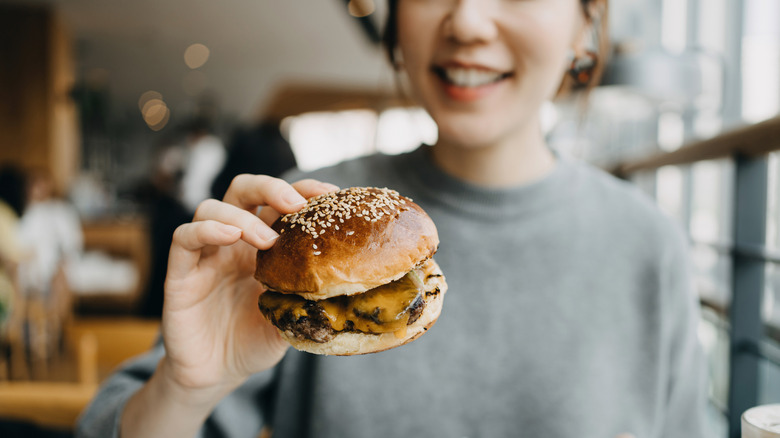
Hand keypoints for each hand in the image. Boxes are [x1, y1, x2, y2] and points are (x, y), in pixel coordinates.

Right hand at [159, 175, 337, 396]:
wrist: (217, 374)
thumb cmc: (254, 340)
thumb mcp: (290, 316)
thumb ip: (309, 299)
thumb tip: (344, 289)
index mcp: (262, 245)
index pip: (278, 202)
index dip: (302, 190)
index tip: (329, 195)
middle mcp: (233, 242)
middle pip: (243, 190)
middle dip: (270, 187)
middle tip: (294, 204)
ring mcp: (205, 255)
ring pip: (211, 208)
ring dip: (241, 215)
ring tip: (266, 239)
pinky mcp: (180, 274)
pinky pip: (184, 238)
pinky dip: (206, 229)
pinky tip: (230, 236)